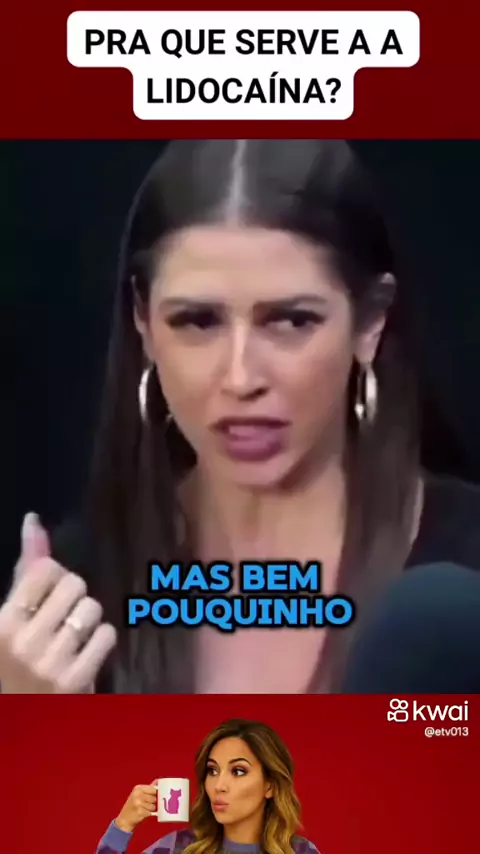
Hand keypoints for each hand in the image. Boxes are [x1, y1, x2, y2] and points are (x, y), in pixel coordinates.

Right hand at [0, 513, 116, 692]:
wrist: (26, 724)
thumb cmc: (16, 663)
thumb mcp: (10, 618)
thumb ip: (25, 571)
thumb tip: (34, 520)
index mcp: (2, 623)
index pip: (45, 569)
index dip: (55, 577)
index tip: (49, 596)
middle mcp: (23, 642)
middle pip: (74, 585)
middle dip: (74, 597)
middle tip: (63, 618)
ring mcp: (50, 664)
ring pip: (92, 609)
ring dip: (88, 621)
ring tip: (73, 638)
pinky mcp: (76, 682)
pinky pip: (106, 635)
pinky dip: (101, 641)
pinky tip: (86, 653)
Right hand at [115, 782, 157, 831]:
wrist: (124, 819)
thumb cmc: (133, 806)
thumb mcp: (138, 794)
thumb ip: (148, 788)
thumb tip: (158, 782)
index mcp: (138, 788)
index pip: (153, 789)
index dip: (156, 794)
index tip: (156, 797)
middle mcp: (138, 794)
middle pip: (154, 797)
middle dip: (154, 802)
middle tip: (147, 804)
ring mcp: (138, 803)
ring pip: (153, 806)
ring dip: (151, 809)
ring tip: (144, 809)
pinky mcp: (140, 812)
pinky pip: (150, 812)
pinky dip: (148, 814)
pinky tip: (143, 813)